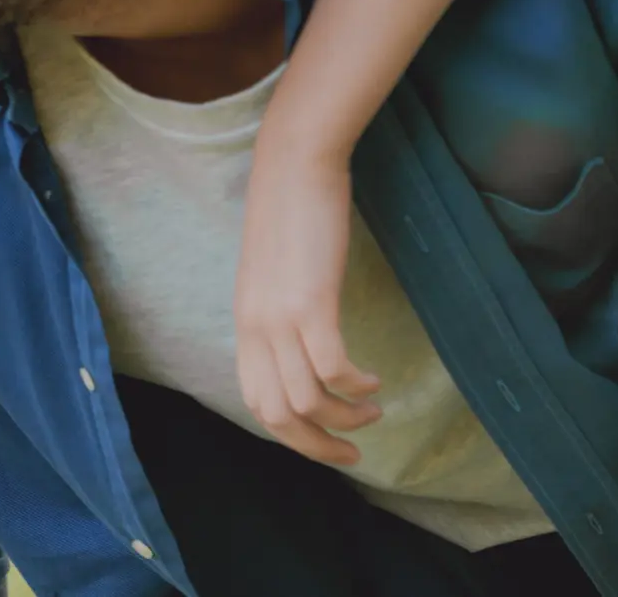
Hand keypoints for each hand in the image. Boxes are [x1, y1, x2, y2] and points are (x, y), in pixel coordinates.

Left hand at [234, 144, 383, 464]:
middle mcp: (255, 328)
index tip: (327, 441)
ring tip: (373, 410)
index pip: (256, 403)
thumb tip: (301, 343)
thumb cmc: (289, 215)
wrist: (292, 165)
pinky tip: (374, 379)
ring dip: (345, 418)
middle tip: (355, 453)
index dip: (292, 436)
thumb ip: (280, 312)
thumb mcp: (274, 275)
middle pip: (277, 416)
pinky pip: (332, 367)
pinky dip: (355, 385)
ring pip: (306, 401)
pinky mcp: (310, 300)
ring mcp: (279, 316)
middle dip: (318, 446)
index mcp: (244, 325)